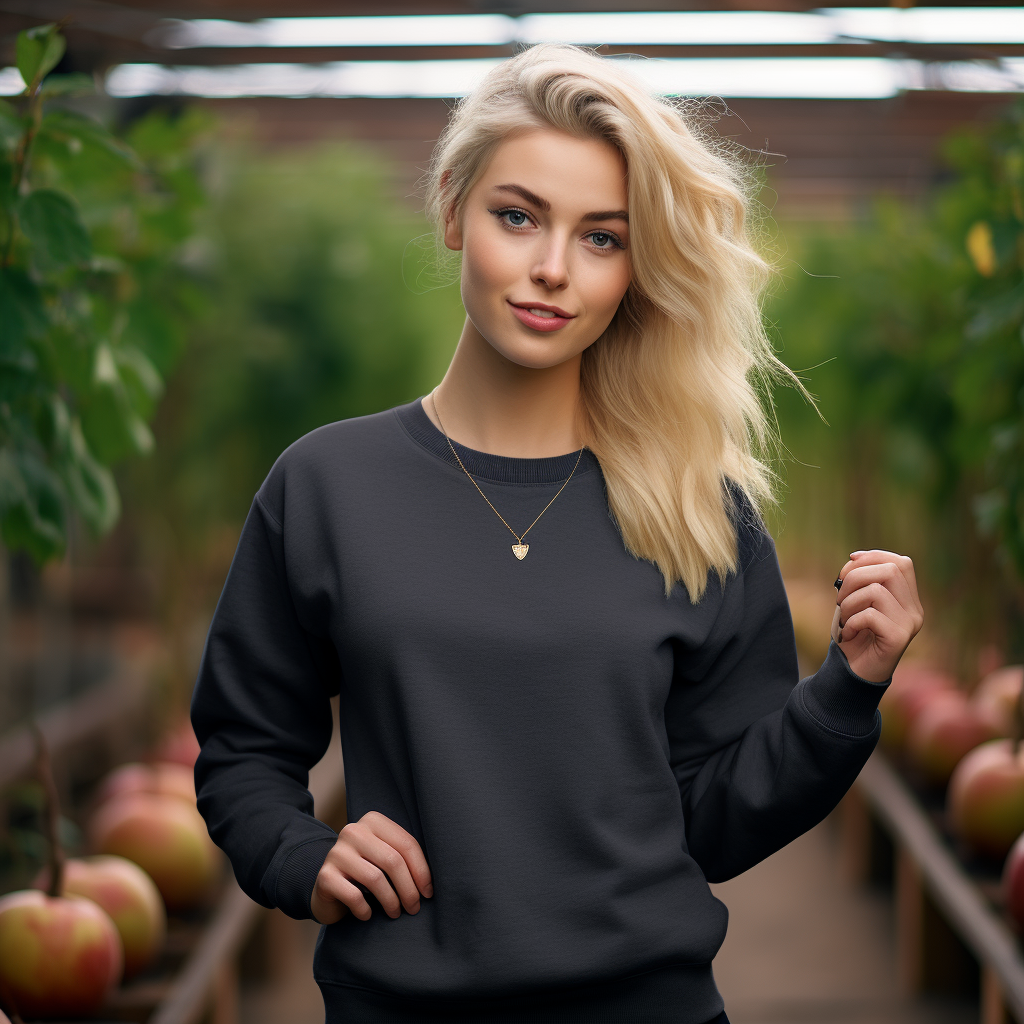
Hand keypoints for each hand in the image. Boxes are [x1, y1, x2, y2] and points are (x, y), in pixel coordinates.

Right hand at [310, 811, 432, 924]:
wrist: (328, 886)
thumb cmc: (366, 872)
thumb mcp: (385, 857)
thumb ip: (404, 858)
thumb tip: (430, 882)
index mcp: (373, 821)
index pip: (406, 844)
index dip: (422, 870)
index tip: (428, 893)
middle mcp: (353, 831)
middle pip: (392, 861)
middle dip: (408, 889)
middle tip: (414, 908)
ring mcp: (336, 852)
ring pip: (375, 878)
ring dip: (391, 901)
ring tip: (396, 913)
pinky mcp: (325, 875)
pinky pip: (353, 895)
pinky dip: (365, 910)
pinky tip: (368, 915)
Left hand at [835, 549, 923, 682]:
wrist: (853, 673)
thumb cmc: (853, 635)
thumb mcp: (855, 602)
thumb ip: (860, 581)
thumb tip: (854, 558)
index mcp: (907, 599)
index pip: (901, 563)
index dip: (874, 556)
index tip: (850, 560)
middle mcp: (914, 610)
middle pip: (889, 571)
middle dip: (855, 577)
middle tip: (840, 597)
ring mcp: (910, 624)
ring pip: (876, 591)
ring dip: (849, 602)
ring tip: (844, 619)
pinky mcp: (899, 638)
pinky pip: (870, 615)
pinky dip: (851, 621)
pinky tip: (848, 634)